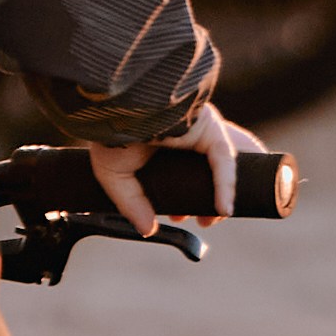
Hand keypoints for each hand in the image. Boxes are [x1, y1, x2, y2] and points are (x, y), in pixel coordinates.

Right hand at [87, 106, 265, 236]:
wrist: (112, 106)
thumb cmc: (108, 132)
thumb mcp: (114, 174)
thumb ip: (131, 204)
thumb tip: (147, 230)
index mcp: (164, 141)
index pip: (184, 170)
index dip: (185, 197)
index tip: (178, 218)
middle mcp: (186, 134)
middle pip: (209, 168)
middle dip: (208, 197)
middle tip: (201, 220)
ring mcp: (201, 129)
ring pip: (225, 164)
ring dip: (227, 192)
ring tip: (219, 217)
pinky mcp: (209, 128)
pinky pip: (223, 161)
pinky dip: (225, 186)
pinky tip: (223, 210)